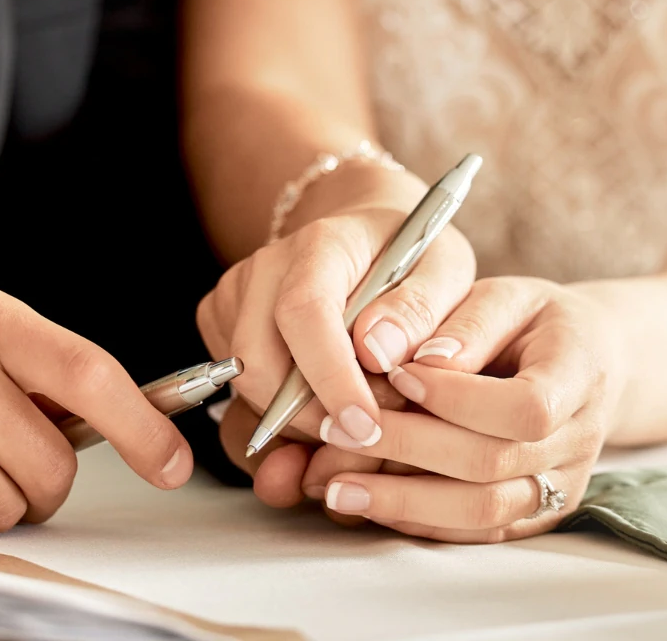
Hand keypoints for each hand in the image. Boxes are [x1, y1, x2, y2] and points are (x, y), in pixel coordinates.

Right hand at [196, 161, 476, 448]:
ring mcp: (237, 294)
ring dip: (300, 421)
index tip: (366, 426)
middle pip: (259, 364)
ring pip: (248, 388)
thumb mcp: (447, 271)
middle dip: (311, 418)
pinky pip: (240, 391)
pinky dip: (283, 413)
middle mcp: (267, 266)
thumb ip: (423, 311)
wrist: (367, 235)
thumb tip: (381, 354)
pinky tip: (325, 397)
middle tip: (370, 430)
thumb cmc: (411, 254)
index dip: (330, 379)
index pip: (305, 313)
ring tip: (356, 408)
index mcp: (322, 244)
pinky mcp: (220, 321)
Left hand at [293, 277, 622, 541]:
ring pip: (482, 510)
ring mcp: (561, 486)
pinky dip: (418, 520)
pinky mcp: (533, 514)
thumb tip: (418, 363)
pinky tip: (367, 503)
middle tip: (336, 432)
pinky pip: (476, 531)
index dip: (456, 398)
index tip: (397, 375)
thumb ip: (467, 325)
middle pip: (493, 464)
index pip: (525, 407)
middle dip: (407, 449)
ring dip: (403, 501)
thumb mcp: (507, 297)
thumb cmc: (535, 321)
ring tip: (335, 487)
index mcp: (580, 375)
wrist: (587, 363)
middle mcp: (578, 441)